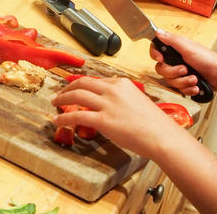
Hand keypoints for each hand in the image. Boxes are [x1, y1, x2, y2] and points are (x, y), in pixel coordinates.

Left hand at [51, 77, 186, 157]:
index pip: (96, 80)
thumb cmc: (154, 123)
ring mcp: (108, 104)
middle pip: (83, 82)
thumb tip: (111, 103)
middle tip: (59, 94)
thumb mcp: (138, 101)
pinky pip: (77, 115)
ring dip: (62, 98)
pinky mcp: (103, 120)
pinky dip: (64, 117)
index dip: (82, 84)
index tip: (74, 89)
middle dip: (67, 87)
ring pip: (77, 95)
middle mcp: (113, 90)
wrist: (161, 136)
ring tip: (55, 103)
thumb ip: (123, 98)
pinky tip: (58, 120)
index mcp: (122, 83)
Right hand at [150, 29, 216, 96]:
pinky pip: (178, 89)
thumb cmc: (209, 60)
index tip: (161, 59)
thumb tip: (158, 31)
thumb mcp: (188, 47)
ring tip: (194, 79)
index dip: (156, 55)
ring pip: (170, 81)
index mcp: (176, 48)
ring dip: (183, 82)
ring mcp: (180, 72)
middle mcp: (176, 59)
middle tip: (184, 69)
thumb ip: (172, 40)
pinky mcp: (185, 82)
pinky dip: (187, 89)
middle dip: (173, 72)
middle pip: (161, 68)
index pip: (157, 49)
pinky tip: (195, 86)